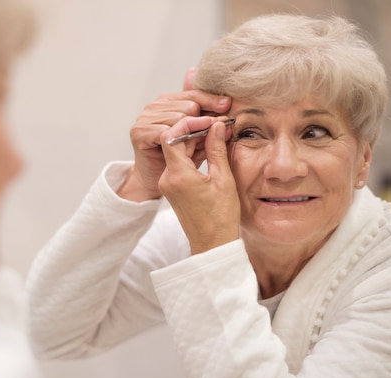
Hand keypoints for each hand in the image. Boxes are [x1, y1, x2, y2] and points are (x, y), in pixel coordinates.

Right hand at [118, 68, 231, 201]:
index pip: (193, 94)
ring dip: (193, 132)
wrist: (155, 180)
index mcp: (168, 101)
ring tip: (200, 145)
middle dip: (205, 119)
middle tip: (216, 131)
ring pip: (178, 118)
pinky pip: (165, 132)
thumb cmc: (177, 158)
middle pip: (188, 106)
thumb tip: (227, 109)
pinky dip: (177, 139)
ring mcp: (144, 117)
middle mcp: (154, 106)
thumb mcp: (198, 139)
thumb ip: (208, 124)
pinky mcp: (139, 132)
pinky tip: (183, 147)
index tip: (227, 106)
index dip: (211, 100)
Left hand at [158, 117, 240, 253]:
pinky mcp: (172, 188)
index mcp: (178, 175)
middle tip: (217, 124)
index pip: (172, 136)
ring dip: (194, 141)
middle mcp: (167, 178)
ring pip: (177, 152)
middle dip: (194, 130)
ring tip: (217, 134)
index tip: (208, 120)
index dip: (188, 124)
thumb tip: (216, 126)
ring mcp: (168, 183)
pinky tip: (210, 149)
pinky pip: (179, 163)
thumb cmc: (220, 217)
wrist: (211, 243)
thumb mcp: (223, 179)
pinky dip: (193, 153)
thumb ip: (216, 149)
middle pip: (174, 142)